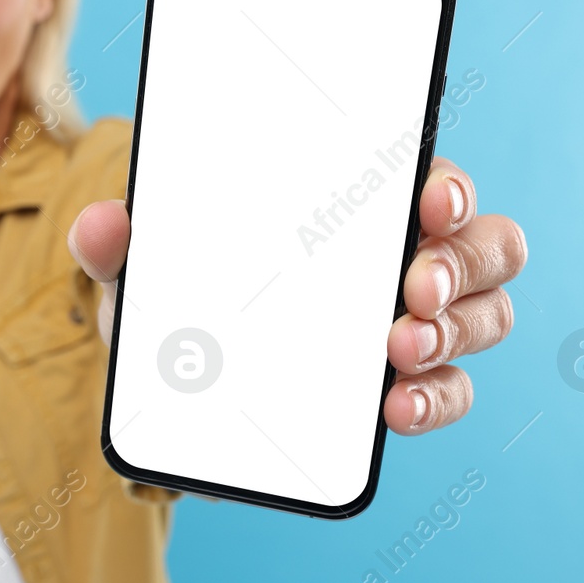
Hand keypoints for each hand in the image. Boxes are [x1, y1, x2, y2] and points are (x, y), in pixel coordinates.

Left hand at [66, 157, 526, 435]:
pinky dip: (437, 398)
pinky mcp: (405, 385)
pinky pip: (449, 390)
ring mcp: (413, 322)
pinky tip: (399, 406)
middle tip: (414, 288)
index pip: (427, 176)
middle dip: (462, 264)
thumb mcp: (143, 268)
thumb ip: (118, 243)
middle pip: (484, 246)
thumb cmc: (179, 294)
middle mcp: (403, 255)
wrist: (176, 382)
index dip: (445, 183)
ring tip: (399, 352)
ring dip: (457, 332)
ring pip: (485, 316)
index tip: (429, 198)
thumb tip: (99, 226)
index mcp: (354, 202)